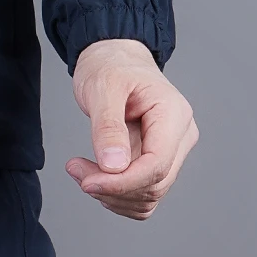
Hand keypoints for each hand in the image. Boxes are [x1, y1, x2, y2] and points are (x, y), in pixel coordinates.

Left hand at [65, 39, 198, 222]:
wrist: (115, 60)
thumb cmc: (111, 67)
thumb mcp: (103, 88)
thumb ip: (108, 128)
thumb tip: (115, 166)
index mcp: (174, 114)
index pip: (157, 165)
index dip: (122, 182)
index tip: (87, 182)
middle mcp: (181, 136)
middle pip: (154, 184)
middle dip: (112, 187)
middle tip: (75, 169)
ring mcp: (172, 152)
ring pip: (148, 195)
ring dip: (112, 194)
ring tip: (81, 169)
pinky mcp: (158, 162)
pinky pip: (143, 195)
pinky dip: (118, 196)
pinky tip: (96, 177)